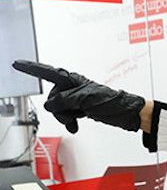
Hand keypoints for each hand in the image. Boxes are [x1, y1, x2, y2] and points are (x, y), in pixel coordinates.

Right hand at [12, 60, 144, 133]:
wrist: (126, 114)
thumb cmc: (112, 102)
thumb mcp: (85, 99)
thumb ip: (65, 100)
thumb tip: (51, 105)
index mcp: (72, 79)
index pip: (48, 73)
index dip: (32, 69)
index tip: (18, 64)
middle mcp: (72, 87)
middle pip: (52, 97)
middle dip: (59, 107)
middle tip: (74, 111)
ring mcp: (76, 98)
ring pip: (58, 108)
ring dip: (65, 116)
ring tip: (77, 119)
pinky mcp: (80, 108)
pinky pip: (66, 115)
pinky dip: (69, 121)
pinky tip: (76, 125)